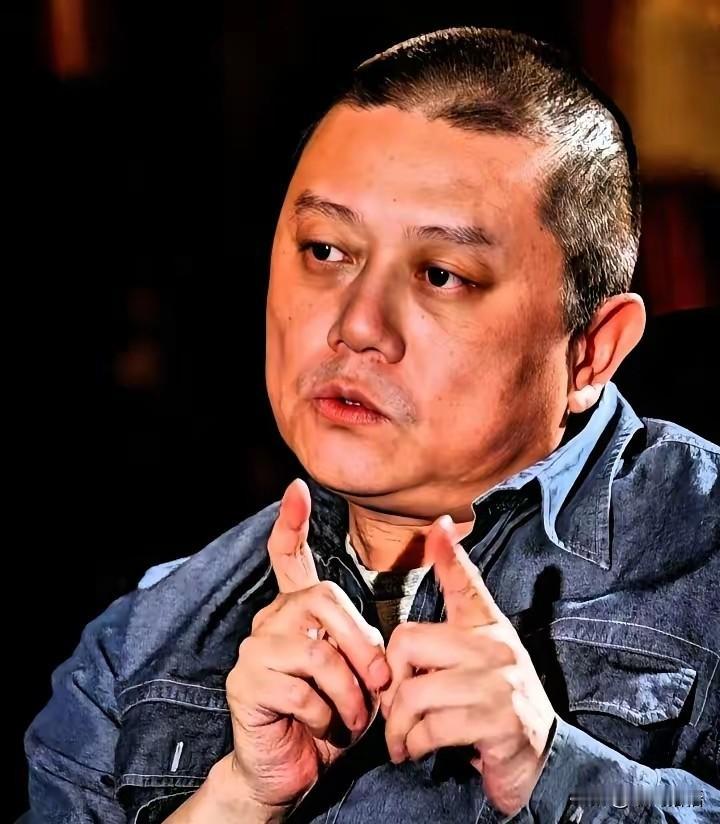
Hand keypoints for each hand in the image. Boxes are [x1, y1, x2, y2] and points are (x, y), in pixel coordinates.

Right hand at [219, 478, 390, 814]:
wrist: (291, 769)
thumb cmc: (330, 717)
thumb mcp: (357, 676)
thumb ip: (363, 647)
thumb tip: (384, 643)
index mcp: (296, 612)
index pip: (288, 557)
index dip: (292, 522)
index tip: (297, 488)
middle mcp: (270, 620)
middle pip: (323, 599)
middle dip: (362, 643)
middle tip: (380, 683)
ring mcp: (254, 650)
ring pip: (317, 651)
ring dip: (348, 692)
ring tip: (353, 717)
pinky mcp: (245, 683)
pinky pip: (301, 690)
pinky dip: (326, 715)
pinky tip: (322, 727)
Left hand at [380, 516, 555, 815]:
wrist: (542, 761)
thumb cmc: (497, 706)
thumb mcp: (479, 661)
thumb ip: (450, 632)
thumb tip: (430, 584)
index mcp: (487, 628)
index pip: (467, 584)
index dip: (451, 555)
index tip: (440, 524)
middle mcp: (495, 648)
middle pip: (408, 642)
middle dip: (389, 681)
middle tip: (393, 706)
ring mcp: (499, 684)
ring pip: (414, 692)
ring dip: (398, 725)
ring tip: (401, 737)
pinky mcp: (499, 722)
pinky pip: (433, 728)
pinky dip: (414, 744)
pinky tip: (417, 749)